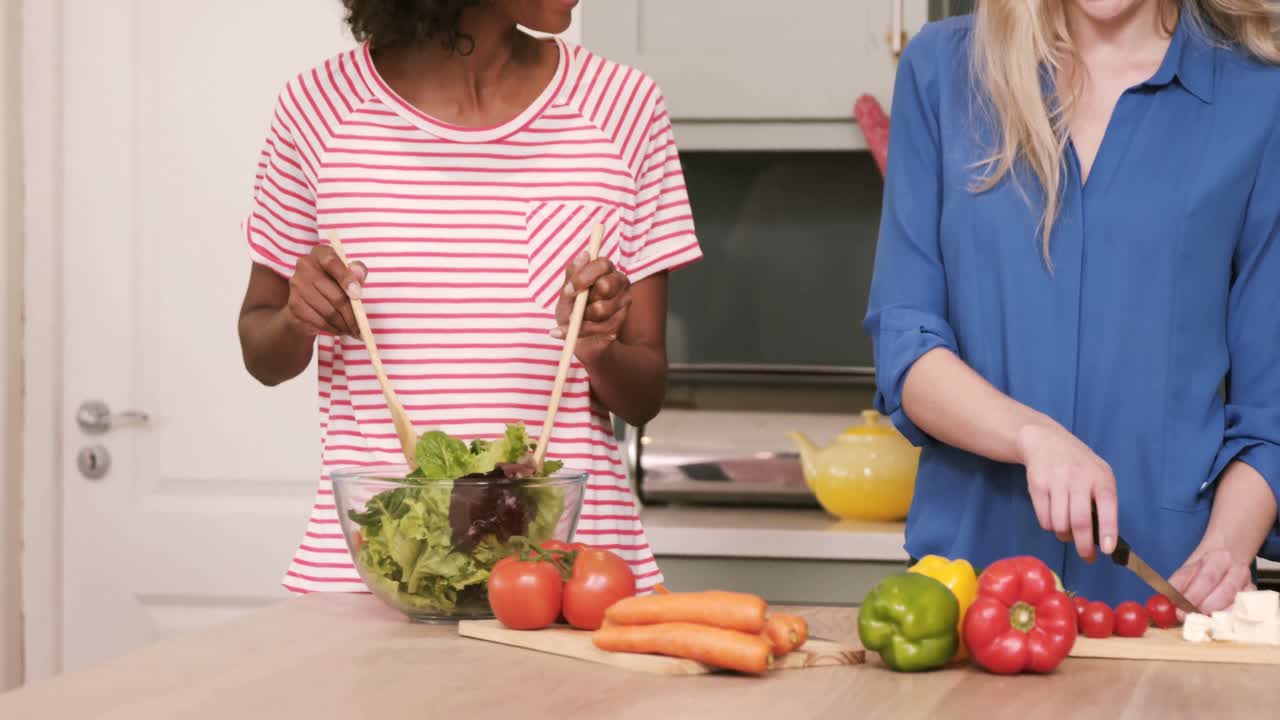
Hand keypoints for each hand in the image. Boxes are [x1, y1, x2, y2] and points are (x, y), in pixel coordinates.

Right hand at [285, 245, 366, 337]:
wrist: (307, 300)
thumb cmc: (334, 283)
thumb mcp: (349, 274)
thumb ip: (356, 272)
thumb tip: (359, 274)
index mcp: (320, 253)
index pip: (332, 261)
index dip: (346, 278)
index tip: (358, 295)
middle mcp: (305, 265)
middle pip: (335, 295)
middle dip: (352, 315)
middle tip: (361, 327)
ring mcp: (297, 285)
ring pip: (329, 312)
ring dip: (344, 325)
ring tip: (352, 330)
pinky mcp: (294, 304)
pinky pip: (319, 321)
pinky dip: (332, 329)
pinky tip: (339, 329)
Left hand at [552, 252, 631, 362]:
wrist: (578, 337)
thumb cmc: (572, 310)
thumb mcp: (566, 294)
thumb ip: (573, 277)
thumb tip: (583, 254)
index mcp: (604, 269)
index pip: (602, 265)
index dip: (584, 277)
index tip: (569, 290)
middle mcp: (618, 282)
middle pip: (606, 285)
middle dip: (585, 299)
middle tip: (573, 307)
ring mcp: (623, 301)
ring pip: (602, 309)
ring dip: (582, 318)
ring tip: (574, 320)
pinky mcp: (621, 321)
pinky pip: (601, 327)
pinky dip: (584, 331)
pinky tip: (576, 331)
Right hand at [1016, 423, 1118, 561]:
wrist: (1045, 441)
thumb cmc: (1079, 464)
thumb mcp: (1099, 474)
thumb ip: (1103, 499)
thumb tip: (1102, 536)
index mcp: (1100, 477)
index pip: (1107, 506)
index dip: (1108, 530)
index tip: (1106, 550)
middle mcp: (1079, 478)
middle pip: (1079, 521)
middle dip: (1083, 545)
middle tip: (1086, 556)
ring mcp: (1056, 481)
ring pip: (1059, 524)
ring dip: (1064, 535)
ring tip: (1068, 532)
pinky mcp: (1037, 486)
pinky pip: (1044, 519)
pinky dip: (1050, 526)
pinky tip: (1054, 518)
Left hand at [1169, 546, 1254, 616]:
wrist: (1226, 560)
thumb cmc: (1204, 568)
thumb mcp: (1188, 570)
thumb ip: (1177, 584)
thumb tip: (1166, 602)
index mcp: (1218, 559)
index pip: (1206, 578)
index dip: (1192, 596)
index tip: (1179, 609)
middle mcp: (1237, 570)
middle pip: (1224, 592)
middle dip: (1203, 608)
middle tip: (1188, 617)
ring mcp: (1248, 585)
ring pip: (1235, 603)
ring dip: (1215, 615)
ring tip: (1199, 620)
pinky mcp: (1253, 599)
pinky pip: (1243, 612)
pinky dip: (1228, 619)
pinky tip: (1215, 622)